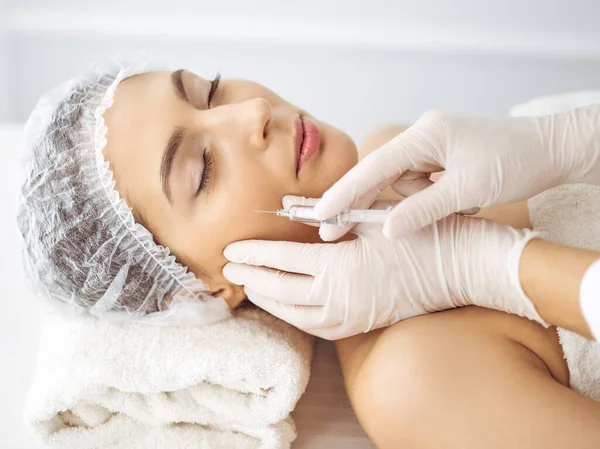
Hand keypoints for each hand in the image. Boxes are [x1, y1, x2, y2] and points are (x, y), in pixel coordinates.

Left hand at [223, 200, 543, 339]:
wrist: (461, 266)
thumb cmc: (421, 231)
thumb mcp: (372, 217)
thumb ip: (330, 218)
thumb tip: (294, 215)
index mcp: (339, 266)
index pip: (281, 260)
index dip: (253, 254)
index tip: (231, 249)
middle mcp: (340, 298)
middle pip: (281, 290)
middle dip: (252, 279)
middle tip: (229, 269)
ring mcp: (351, 316)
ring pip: (296, 315)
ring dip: (270, 301)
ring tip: (252, 288)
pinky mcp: (363, 324)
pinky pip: (318, 328)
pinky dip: (295, 317)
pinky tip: (288, 307)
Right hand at [313, 107, 599, 238]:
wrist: (555, 149)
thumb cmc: (518, 162)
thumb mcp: (470, 191)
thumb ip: (424, 209)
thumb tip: (387, 229)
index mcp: (427, 134)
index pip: (375, 166)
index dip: (345, 192)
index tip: (321, 215)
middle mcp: (425, 136)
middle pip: (382, 174)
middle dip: (363, 203)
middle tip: (334, 230)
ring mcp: (434, 146)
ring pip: (405, 184)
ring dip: (420, 206)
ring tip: (459, 209)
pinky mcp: (444, 157)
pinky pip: (423, 185)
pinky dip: (432, 201)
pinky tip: (461, 206)